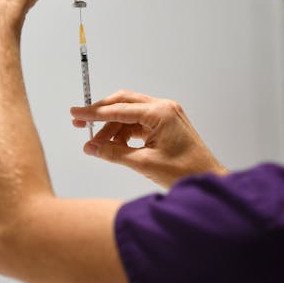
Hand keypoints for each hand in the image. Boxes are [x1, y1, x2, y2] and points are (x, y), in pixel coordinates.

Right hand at [70, 90, 227, 188]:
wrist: (208, 179)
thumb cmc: (185, 172)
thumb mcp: (143, 163)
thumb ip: (114, 153)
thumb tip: (91, 147)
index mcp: (160, 113)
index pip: (119, 109)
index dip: (94, 113)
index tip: (75, 114)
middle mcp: (163, 108)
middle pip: (123, 103)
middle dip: (101, 114)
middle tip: (80, 124)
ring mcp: (166, 114)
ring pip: (129, 113)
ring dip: (111, 127)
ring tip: (96, 145)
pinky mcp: (167, 124)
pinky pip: (139, 122)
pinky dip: (124, 132)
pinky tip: (113, 144)